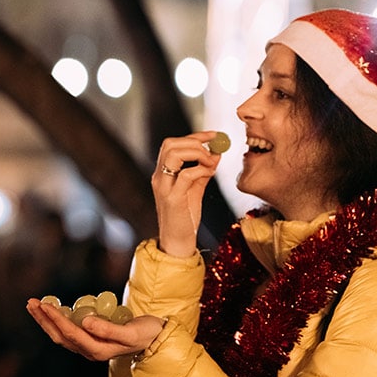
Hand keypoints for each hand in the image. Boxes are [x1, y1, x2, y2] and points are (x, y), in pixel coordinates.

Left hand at [26, 299, 163, 361]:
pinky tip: (50, 309)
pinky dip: (57, 320)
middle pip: (59, 336)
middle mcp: (90, 351)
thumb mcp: (131, 332)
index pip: (70, 333)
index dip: (55, 319)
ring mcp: (89, 346)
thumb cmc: (146, 334)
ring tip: (34, 304)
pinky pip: (68, 331)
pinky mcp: (90, 339)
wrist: (156, 339)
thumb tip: (86, 322)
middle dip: (44, 319)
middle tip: (31, 302)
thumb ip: (109, 329)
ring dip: (46, 320)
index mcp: (98, 350)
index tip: (44, 304)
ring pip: (61, 335)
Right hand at [152, 130, 222, 256]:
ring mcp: (164, 187)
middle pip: (170, 144)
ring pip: (174, 155)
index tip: (213, 135)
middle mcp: (159, 177)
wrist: (177, 241)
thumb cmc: (186, 216)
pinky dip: (201, 169)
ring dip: (197, 153)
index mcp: (162, 173)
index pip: (172, 144)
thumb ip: (204, 171)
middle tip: (213, 150)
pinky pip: (186, 175)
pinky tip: (210, 173)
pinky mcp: (173, 199)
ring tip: (210, 162)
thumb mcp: (195, 189)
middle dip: (195, 141)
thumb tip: (217, 153)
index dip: (194, 136)